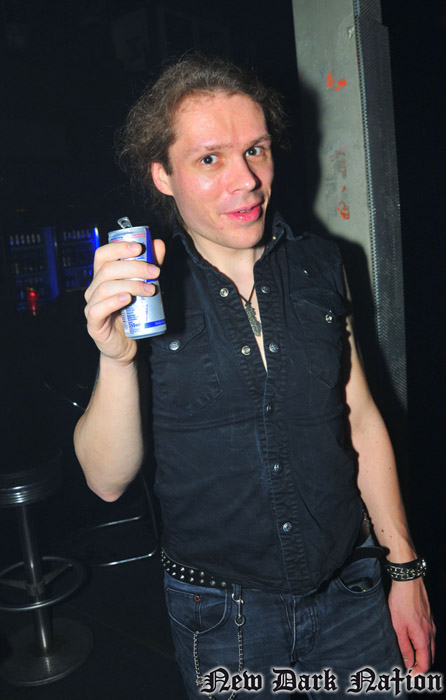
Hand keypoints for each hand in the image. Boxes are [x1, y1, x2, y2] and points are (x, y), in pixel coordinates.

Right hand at [84, 238, 165, 363]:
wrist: (126, 345)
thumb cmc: (133, 314)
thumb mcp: (144, 287)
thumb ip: (149, 266)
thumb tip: (158, 244)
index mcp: (102, 277)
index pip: (102, 254)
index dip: (119, 248)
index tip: (140, 248)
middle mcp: (93, 289)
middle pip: (107, 269)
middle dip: (134, 267)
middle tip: (155, 271)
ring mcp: (91, 306)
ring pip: (105, 287)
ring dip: (131, 284)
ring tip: (151, 289)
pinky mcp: (94, 324)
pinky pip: (98, 309)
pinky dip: (113, 301)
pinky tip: (127, 298)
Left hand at [388, 576, 435, 674]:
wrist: (408, 582)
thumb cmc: (401, 603)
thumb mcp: (398, 627)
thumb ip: (404, 647)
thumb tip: (408, 663)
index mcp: (423, 638)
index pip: (425, 663)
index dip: (418, 673)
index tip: (410, 676)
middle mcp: (431, 633)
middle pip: (430, 656)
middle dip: (422, 665)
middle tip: (410, 670)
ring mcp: (431, 624)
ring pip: (430, 645)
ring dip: (423, 654)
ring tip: (410, 657)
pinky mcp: (429, 617)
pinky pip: (429, 635)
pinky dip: (423, 643)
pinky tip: (413, 640)